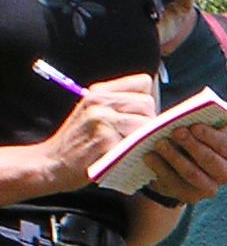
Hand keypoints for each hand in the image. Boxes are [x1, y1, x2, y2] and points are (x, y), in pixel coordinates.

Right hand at [35, 75, 155, 190]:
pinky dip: (139, 152)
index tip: (140, 115)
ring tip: (133, 147)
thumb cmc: (79, 141)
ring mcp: (102, 120)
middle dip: (149, 121)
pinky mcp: (106, 141)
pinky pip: (138, 143)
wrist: (53, 162)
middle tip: (137, 137)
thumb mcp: (92, 112)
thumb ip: (118, 104)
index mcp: (99, 92)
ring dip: (146, 138)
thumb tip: (155, 104)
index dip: (147, 100)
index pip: (143, 82)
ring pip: (146, 123)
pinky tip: (129, 158)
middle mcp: (99, 101)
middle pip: (148, 103)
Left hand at [140, 120, 226, 203]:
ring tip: (159, 143)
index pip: (226, 146)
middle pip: (211, 161)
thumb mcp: (195, 131)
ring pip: (193, 174)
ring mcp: (208, 188)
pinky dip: (160, 168)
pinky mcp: (189, 196)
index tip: (194, 126)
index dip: (211, 136)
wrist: (174, 165)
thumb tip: (186, 118)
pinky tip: (150, 156)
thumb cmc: (187, 140)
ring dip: (175, 157)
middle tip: (176, 131)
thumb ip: (196, 124)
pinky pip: (175, 182)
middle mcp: (224, 174)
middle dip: (193, 145)